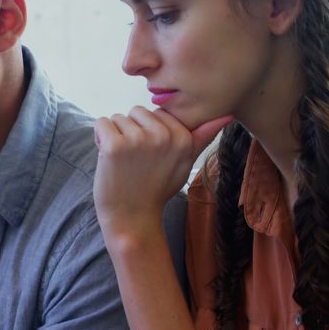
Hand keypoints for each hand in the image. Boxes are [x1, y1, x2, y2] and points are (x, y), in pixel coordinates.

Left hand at [93, 106, 231, 233]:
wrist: (132, 217)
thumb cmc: (156, 189)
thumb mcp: (185, 163)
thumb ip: (201, 137)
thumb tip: (228, 115)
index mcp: (183, 137)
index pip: (158, 113)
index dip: (149, 131)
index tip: (149, 155)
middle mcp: (163, 136)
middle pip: (137, 112)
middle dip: (131, 131)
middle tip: (134, 159)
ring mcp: (138, 140)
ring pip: (119, 118)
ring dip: (115, 136)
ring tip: (122, 161)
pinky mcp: (115, 146)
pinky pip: (102, 123)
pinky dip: (100, 138)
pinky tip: (107, 158)